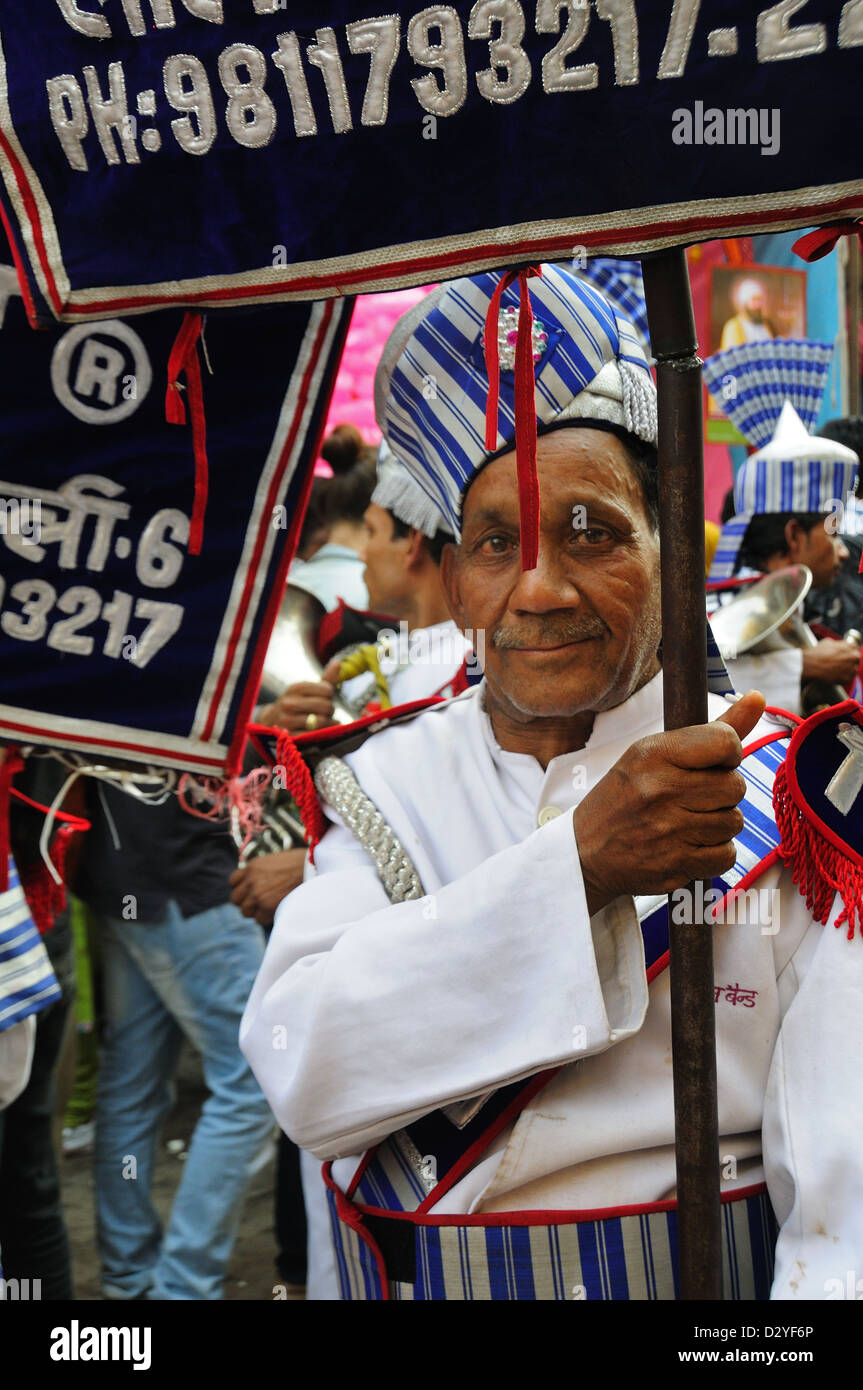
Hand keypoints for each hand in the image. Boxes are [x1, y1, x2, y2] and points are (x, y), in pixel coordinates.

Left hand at [229, 848, 307, 926]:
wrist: (312, 869)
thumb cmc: (299, 864)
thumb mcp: (273, 862)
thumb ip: (260, 873)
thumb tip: (255, 886)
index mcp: (251, 866)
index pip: (233, 882)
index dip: (241, 888)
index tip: (249, 891)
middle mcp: (250, 880)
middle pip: (235, 899)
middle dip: (245, 902)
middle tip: (259, 902)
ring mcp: (257, 894)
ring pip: (245, 912)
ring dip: (255, 912)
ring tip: (269, 907)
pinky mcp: (266, 906)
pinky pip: (259, 920)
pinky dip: (267, 918)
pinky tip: (277, 910)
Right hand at [256, 659, 342, 732]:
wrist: (272, 723)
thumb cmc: (296, 706)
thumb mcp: (307, 691)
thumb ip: (325, 680)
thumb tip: (338, 663)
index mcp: (295, 688)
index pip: (327, 689)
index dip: (330, 696)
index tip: (325, 698)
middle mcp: (289, 703)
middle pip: (326, 706)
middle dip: (330, 711)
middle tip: (326, 713)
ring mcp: (287, 721)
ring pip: (321, 722)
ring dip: (328, 724)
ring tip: (323, 723)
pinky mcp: (289, 737)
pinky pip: (314, 735)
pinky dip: (322, 735)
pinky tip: (322, 733)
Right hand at [572, 690, 765, 915]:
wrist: (587, 851)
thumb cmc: (627, 795)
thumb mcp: (655, 754)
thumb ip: (712, 732)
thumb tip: (758, 698)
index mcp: (654, 754)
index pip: (725, 742)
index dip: (729, 754)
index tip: (714, 762)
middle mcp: (660, 790)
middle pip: (735, 786)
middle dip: (724, 792)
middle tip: (696, 796)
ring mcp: (667, 830)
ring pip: (734, 822)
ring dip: (719, 823)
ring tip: (690, 821)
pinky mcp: (675, 865)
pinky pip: (727, 855)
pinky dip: (715, 852)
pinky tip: (691, 844)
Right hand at [801, 638, 860, 687]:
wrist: (811, 665)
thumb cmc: (818, 653)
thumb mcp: (828, 642)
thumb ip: (837, 644)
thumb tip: (838, 646)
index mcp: (851, 646)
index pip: (854, 648)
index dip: (847, 652)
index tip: (843, 655)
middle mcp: (854, 656)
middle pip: (855, 659)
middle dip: (848, 661)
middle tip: (839, 664)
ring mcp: (852, 668)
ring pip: (852, 670)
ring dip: (846, 670)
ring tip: (836, 671)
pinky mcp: (847, 679)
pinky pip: (848, 679)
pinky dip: (842, 679)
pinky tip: (834, 676)